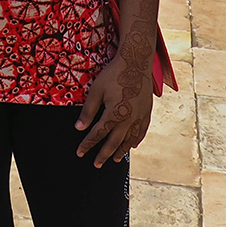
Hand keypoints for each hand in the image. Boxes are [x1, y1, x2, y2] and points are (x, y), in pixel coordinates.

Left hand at [75, 28, 154, 166]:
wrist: (136, 62)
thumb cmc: (114, 74)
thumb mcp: (96, 90)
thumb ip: (88, 111)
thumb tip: (79, 127)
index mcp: (114, 115)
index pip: (98, 134)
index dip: (87, 144)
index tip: (80, 152)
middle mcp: (128, 120)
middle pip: (114, 142)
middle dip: (103, 154)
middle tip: (96, 164)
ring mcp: (139, 117)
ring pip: (130, 140)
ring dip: (121, 151)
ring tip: (114, 159)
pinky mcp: (146, 112)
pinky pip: (142, 131)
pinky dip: (136, 140)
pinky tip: (133, 145)